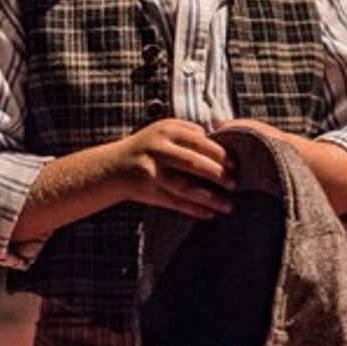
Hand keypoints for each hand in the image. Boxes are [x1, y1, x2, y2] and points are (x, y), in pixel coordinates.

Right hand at [111, 118, 235, 218]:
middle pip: (193, 163)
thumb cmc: (146, 148)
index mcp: (165, 131)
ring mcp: (151, 171)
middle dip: (217, 175)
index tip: (235, 163)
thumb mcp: (162, 131)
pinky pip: (175, 203)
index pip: (199, 141)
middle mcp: (157, 149)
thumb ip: (188, 132)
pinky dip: (194, 209)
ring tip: (228, 206)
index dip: (219, 153)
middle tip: (235, 184)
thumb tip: (219, 141)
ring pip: (185, 186)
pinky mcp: (147, 190)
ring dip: (209, 198)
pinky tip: (209, 214)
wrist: (111, 167)